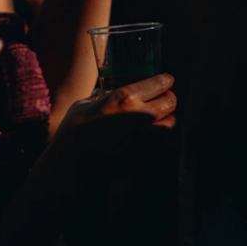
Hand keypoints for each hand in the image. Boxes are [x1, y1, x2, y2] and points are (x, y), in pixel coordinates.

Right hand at [49, 72, 177, 167]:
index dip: (165, 80)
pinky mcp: (148, 156)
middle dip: (169, 98)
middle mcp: (140, 115)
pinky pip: (165, 143)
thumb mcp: (84, 104)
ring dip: (167, 119)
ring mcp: (147, 138)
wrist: (75, 165)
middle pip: (171, 102)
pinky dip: (163, 138)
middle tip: (164, 98)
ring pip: (171, 123)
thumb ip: (101, 96)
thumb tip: (107, 93)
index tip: (166, 80)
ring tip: (160, 119)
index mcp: (125, 98)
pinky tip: (154, 136)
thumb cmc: (75, 132)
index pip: (159, 83)